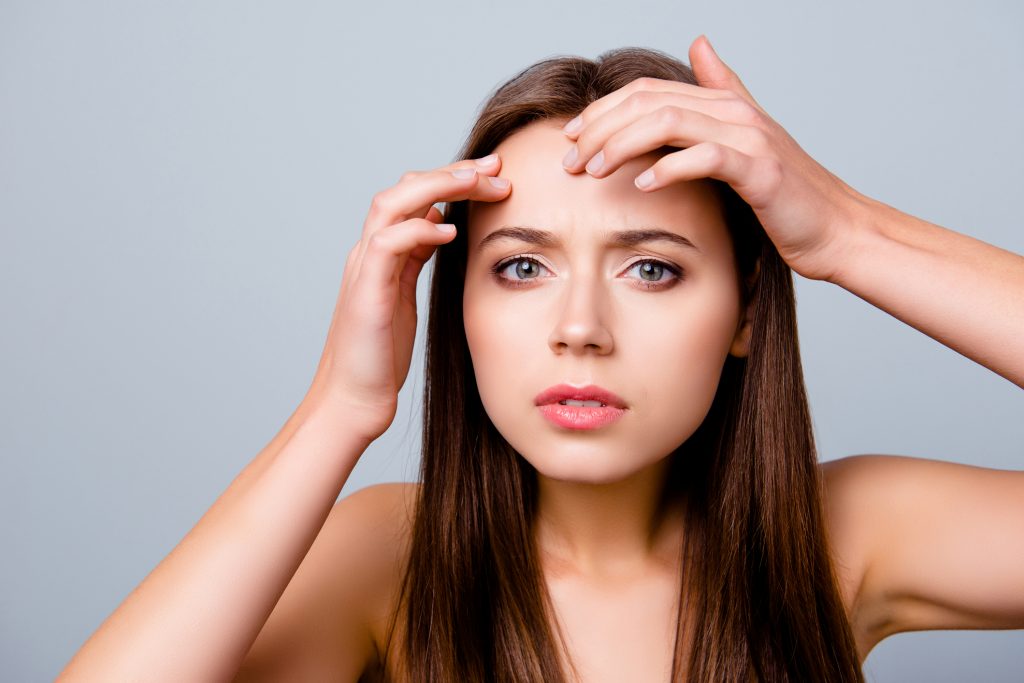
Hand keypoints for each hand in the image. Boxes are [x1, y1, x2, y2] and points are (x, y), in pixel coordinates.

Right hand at [304, 155, 510, 443]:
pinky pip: (387, 244)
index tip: (495, 174)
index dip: (453, 180)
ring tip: (478, 182)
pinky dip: (418, 230)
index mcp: (381, 254)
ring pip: (393, 203)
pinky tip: (450, 230)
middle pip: (406, 189)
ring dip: (438, 186)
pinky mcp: (365, 292)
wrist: (352, 400)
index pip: (415, 197)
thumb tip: (440, 226)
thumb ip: (417, 259)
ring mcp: (363, 269)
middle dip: (453, 172)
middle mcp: (368, 253)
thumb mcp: (405, 297)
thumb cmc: (380, 357)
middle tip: (496, 167)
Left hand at [560, 35, 865, 281]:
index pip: (648, 92)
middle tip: (568, 160)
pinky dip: (667, 168)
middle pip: (649, 102)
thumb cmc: (788, 196)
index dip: (603, 110)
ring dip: (620, 145)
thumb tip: (699, 44)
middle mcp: (735, 113)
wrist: (836, 230)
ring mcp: (749, 139)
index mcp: (724, 105)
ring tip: (592, 171)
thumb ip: (723, 91)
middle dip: (600, 129)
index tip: (570, 137)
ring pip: (668, 123)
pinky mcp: (759, 170)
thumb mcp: (748, 139)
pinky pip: (704, 158)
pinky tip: (639, 185)